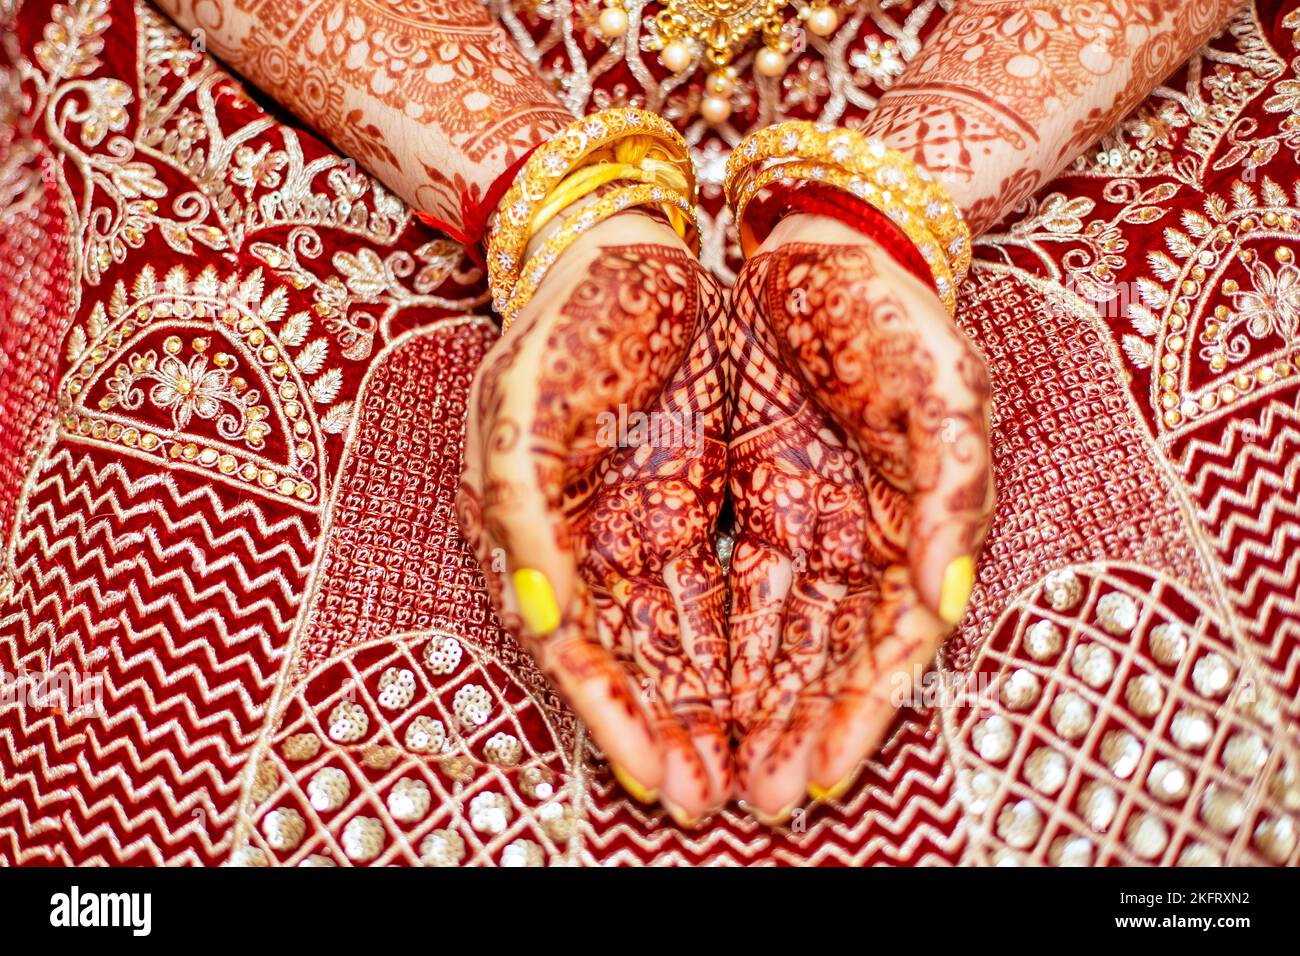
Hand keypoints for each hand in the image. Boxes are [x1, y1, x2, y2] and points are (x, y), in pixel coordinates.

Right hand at [459, 213, 731, 824]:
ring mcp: (678, 521)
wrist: (629, 239)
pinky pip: (762, 581)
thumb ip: (522, 517)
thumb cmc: (563, 318)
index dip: (617, 715)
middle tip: (742, 801)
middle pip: (662, 660)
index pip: (587, 647)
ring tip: (783, 775)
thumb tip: (547, 623)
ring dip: (747, 708)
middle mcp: (618, 542)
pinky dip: (780, 641)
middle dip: (698, 734)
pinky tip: (803, 693)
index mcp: (556, 533)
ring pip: (718, 635)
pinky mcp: (733, 491)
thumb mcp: (517, 406)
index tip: (654, 775)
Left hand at [727, 214, 994, 820]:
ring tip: (695, 774)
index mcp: (899, 524)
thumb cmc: (887, 312)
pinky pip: (697, 585)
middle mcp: (836, 539)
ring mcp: (776, 522)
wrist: (810, 242)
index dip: (852, 714)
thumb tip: (943, 597)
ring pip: (748, 637)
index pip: (879, 643)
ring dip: (725, 707)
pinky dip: (685, 643)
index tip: (818, 774)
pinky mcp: (718, 497)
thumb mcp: (944, 387)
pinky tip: (666, 696)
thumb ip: (952, 495)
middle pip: (807, 658)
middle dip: (778, 730)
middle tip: (743, 799)